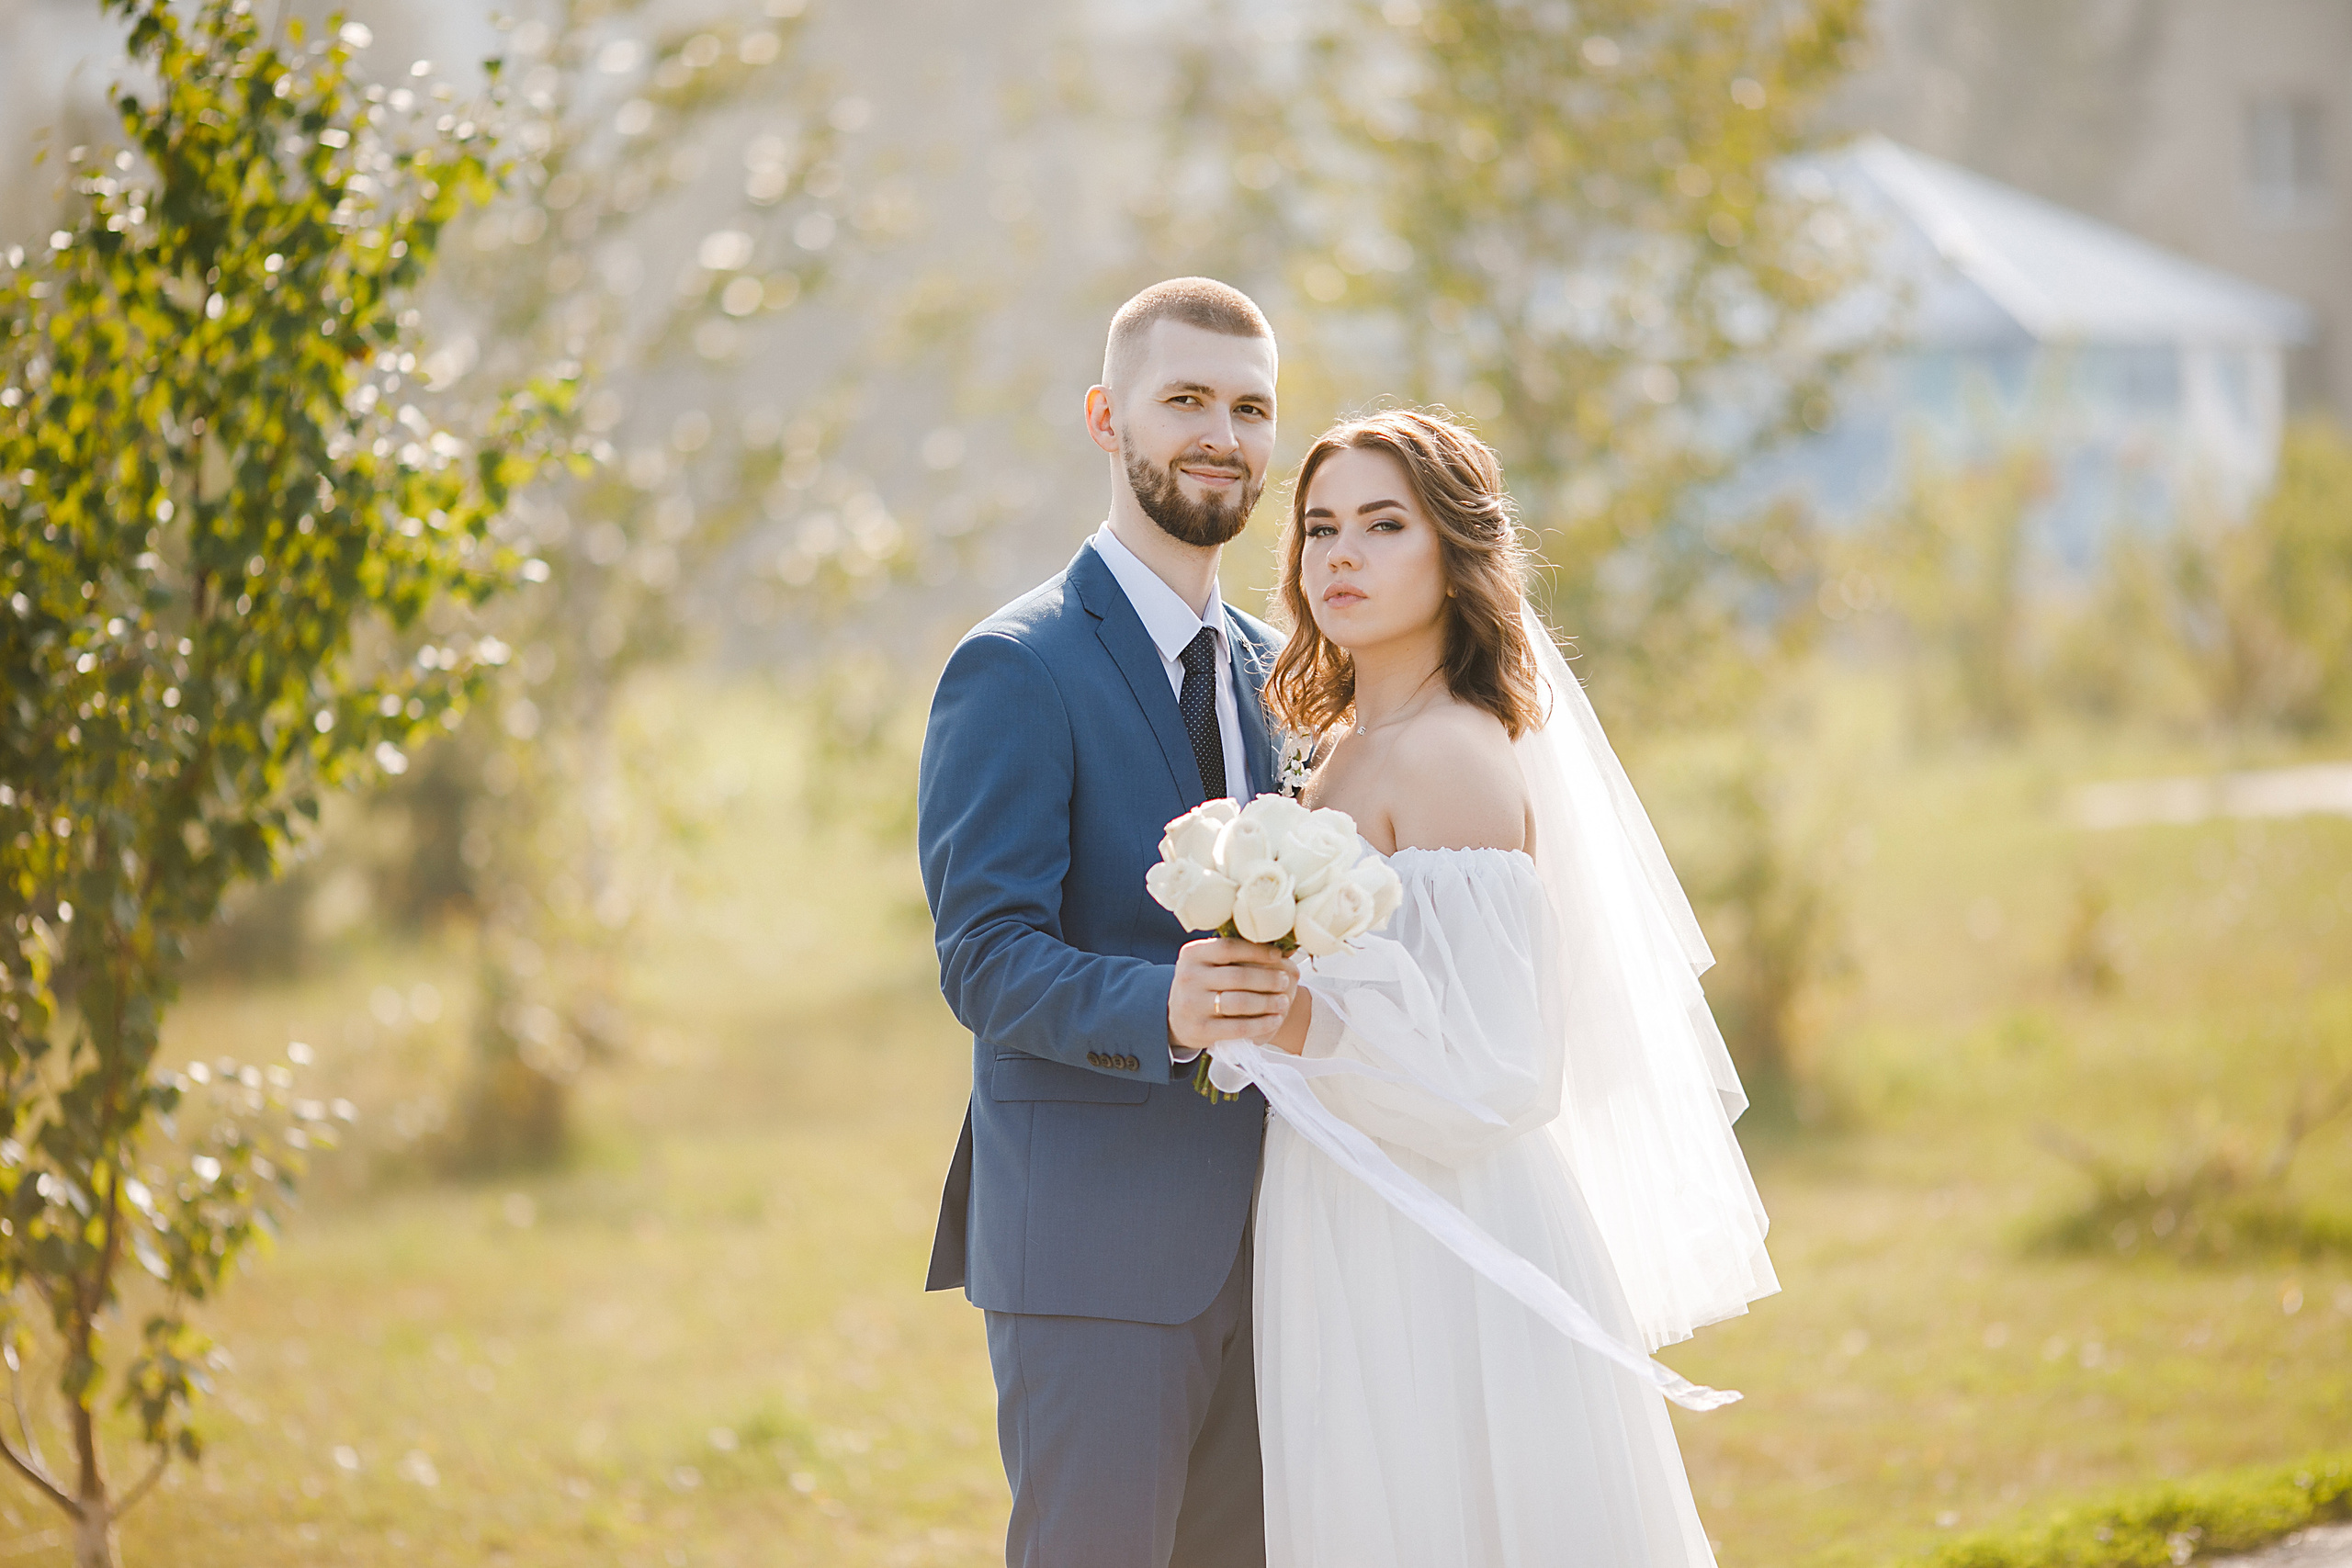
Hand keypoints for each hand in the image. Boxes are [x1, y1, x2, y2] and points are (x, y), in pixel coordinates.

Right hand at [1168, 936, 1296, 1055]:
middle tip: (1285, 981)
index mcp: (1192, 954)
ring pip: (1240, 1002)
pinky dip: (1261, 1024)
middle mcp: (1188, 977)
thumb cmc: (1203, 983)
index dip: (1257, 951)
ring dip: (1268, 1002)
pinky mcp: (1200, 1030)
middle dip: (1268, 979)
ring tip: (1284, 1002)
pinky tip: (1275, 1020)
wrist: (1177, 1017)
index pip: (1229, 947)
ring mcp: (1192, 1004)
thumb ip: (1235, 953)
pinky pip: (1238, 1027)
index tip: (1278, 955)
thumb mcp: (1207, 963)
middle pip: (1238, 976)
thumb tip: (1282, 944)